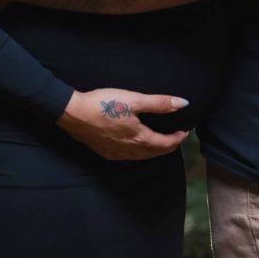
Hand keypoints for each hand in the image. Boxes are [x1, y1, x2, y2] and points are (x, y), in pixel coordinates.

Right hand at [57, 88, 189, 159]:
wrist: (74, 113)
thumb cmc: (104, 104)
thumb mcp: (134, 99)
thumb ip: (159, 103)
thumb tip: (183, 104)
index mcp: (139, 138)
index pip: (165, 144)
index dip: (177, 139)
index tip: (184, 131)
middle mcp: (129, 150)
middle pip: (154, 153)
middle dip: (168, 146)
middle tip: (176, 138)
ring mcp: (116, 153)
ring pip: (141, 157)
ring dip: (153, 152)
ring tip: (159, 144)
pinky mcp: (104, 152)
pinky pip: (127, 158)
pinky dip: (138, 154)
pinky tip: (135, 149)